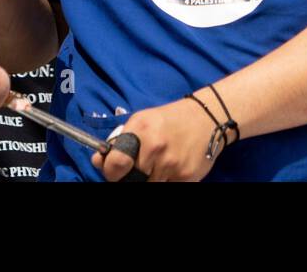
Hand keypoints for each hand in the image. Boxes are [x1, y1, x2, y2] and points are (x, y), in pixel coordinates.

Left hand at [92, 99, 223, 182]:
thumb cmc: (169, 120)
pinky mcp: (187, 178)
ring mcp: (172, 165)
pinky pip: (168, 187)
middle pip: (131, 181)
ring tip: (156, 168)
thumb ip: (119, 141)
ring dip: (149, 180)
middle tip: (138, 170)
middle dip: (130, 178)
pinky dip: (166, 182)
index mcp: (142, 131)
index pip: (115, 164)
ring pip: (149, 186)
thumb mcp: (142, 121)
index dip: (111, 172)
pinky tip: (171, 170)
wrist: (208, 118)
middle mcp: (156, 148)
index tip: (115, 172)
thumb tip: (98, 161)